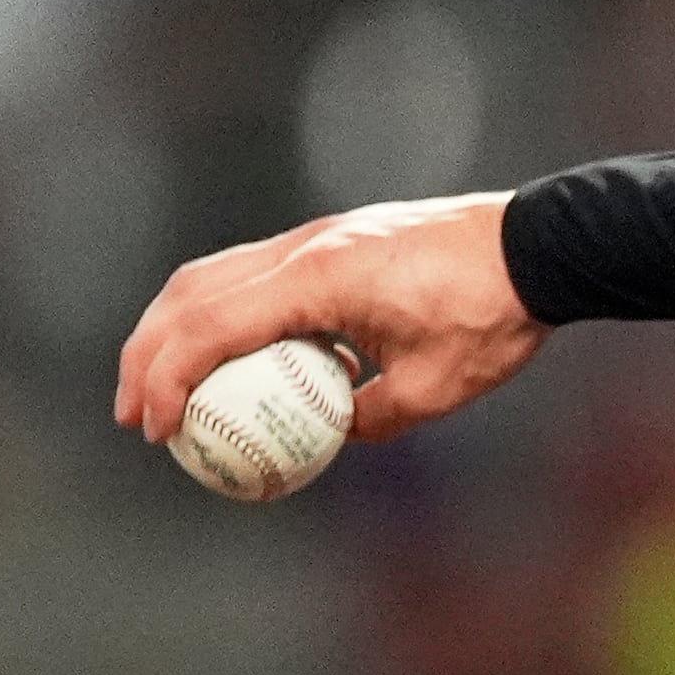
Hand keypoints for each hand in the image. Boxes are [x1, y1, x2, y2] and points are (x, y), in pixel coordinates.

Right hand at [115, 193, 544, 446]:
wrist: (540, 245)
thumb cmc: (494, 316)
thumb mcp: (435, 390)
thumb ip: (371, 419)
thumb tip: (330, 438)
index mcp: (317, 280)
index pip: (211, 329)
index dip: (167, 381)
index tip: (155, 429)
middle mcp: (304, 247)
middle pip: (190, 294)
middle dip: (147, 355)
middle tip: (135, 415)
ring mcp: (317, 237)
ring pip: (215, 276)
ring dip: (178, 330)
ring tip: (166, 387)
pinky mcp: (334, 240)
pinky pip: (258, 276)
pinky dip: (230, 315)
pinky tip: (242, 363)